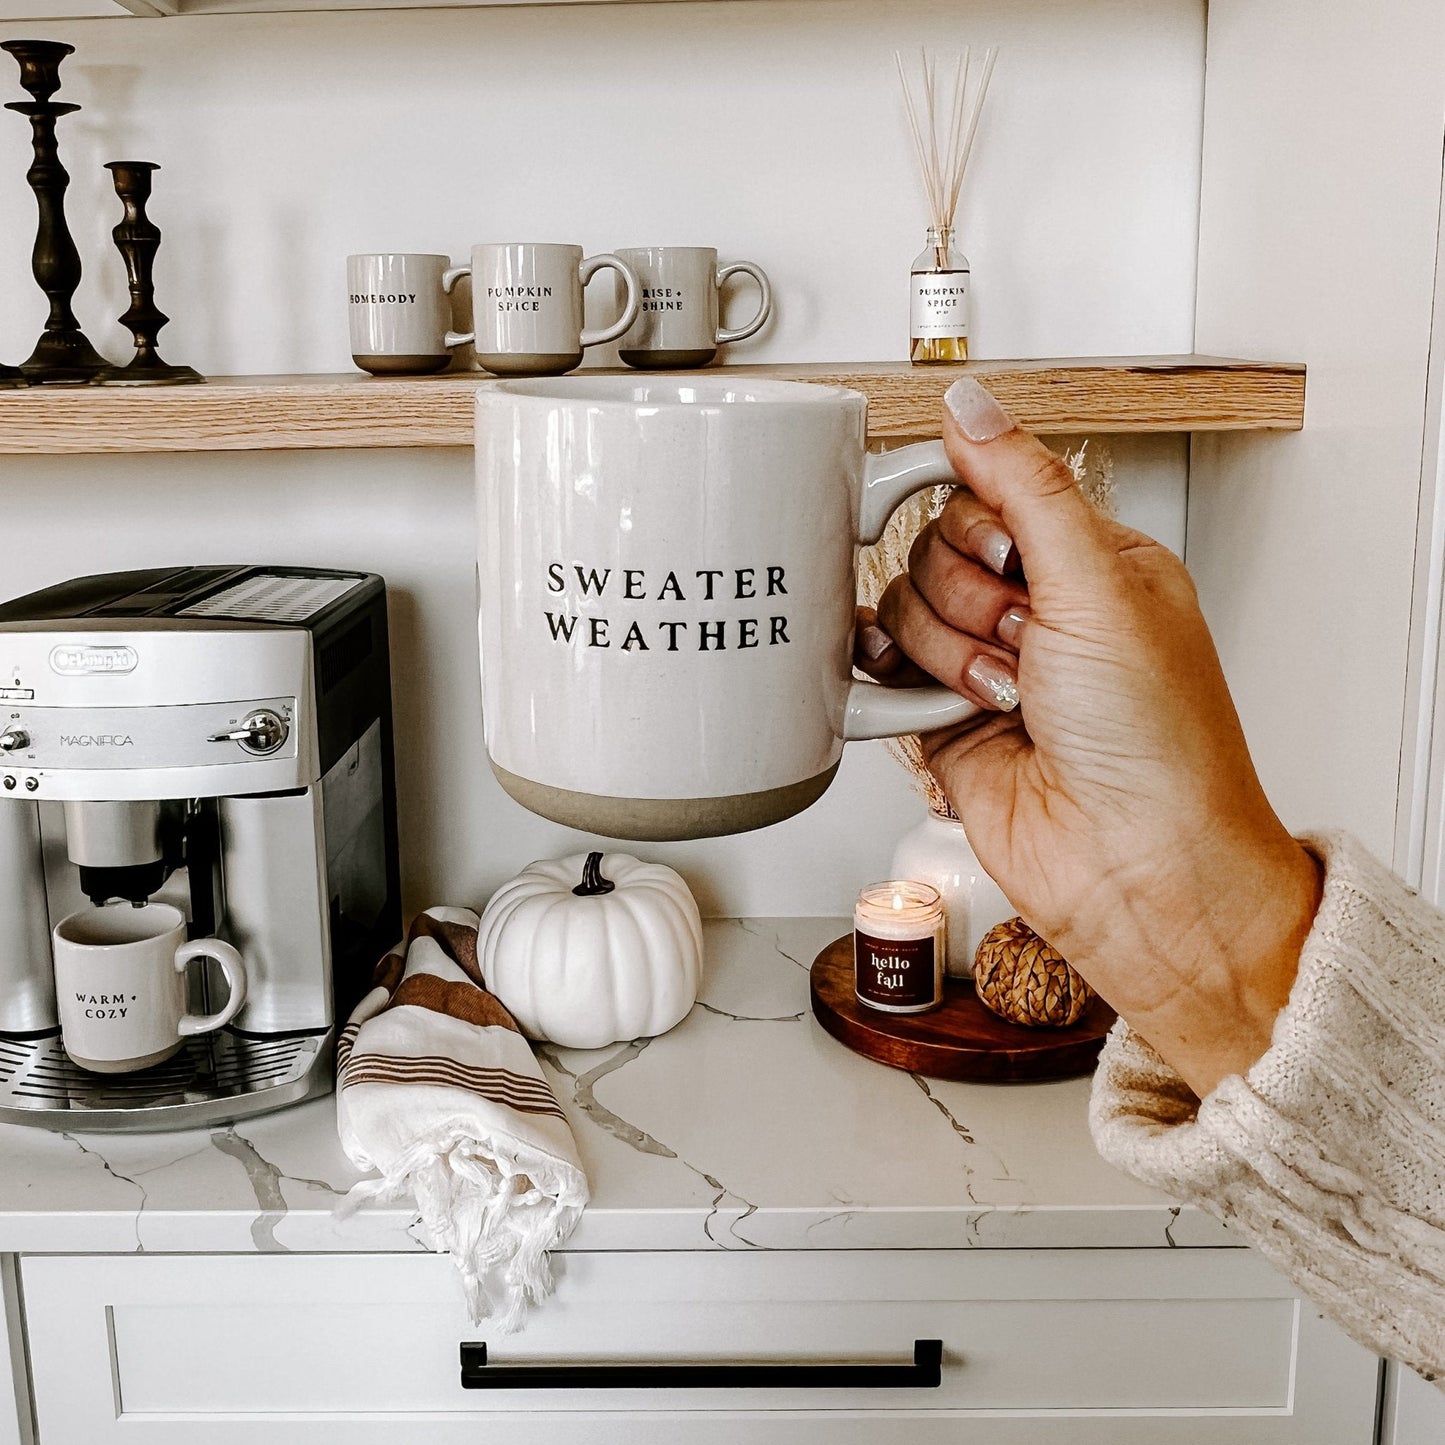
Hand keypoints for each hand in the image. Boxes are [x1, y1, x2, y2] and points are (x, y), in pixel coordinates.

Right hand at [862, 379, 1321, 1097]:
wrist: (1135, 864)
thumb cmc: (1158, 743)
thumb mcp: (1099, 584)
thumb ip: (1025, 485)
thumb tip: (973, 406)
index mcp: (1090, 563)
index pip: (989, 490)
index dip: (981, 520)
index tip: (1004, 553)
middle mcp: (1036, 609)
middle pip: (934, 549)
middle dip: (973, 600)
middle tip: (1025, 641)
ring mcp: (985, 666)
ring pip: (902, 610)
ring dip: (951, 654)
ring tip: (1008, 697)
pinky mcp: (941, 722)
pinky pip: (882, 674)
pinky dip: (903, 689)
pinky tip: (945, 709)